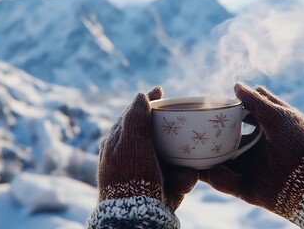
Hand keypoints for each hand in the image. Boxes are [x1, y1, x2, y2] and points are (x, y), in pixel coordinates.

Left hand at [97, 87, 197, 211]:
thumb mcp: (130, 142)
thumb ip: (135, 117)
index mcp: (120, 141)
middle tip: (183, 126)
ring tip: (180, 171)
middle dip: (173, 133)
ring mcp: (151, 169)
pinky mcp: (166, 184)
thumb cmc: (129, 175)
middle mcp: (135, 153)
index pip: (134, 114)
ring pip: (174, 152)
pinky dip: (184, 178)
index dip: (148, 101)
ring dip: (182, 160)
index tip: (161, 90)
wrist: (136, 214)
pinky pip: (182, 174)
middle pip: (159, 132)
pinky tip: (181, 183)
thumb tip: (140, 95)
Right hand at [200, 82, 303, 216]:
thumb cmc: (300, 143)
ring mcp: (250, 168)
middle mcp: (256, 148)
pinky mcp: (246, 188)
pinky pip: (223, 181)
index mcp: (266, 130)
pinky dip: (209, 176)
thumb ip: (256, 101)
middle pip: (228, 139)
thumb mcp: (279, 116)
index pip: (241, 118)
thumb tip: (236, 85)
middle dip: (211, 134)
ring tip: (187, 147)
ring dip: (205, 155)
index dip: (227, 112)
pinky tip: (195, 168)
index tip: (210, 107)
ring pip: (222, 160)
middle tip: (193, 127)